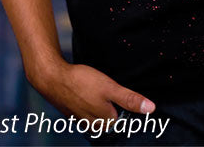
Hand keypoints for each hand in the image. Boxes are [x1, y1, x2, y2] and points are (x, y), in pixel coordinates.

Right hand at [27, 56, 155, 123]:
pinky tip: (93, 96)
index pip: (125, 123)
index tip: (137, 104)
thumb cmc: (81, 82)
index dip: (132, 111)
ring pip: (101, 118)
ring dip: (106, 109)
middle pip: (113, 121)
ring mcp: (83, 120)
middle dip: (119, 112)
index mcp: (105, 122)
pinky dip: (94, 106)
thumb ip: (129, 99)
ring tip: (107, 96)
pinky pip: (90, 113)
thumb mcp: (109, 88)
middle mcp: (94, 125)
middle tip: (123, 97)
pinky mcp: (75, 113)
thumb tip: (151, 109)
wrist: (52, 78)